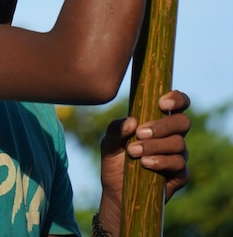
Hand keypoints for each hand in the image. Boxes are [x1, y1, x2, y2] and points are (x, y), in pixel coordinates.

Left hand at [97, 90, 189, 233]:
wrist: (116, 192)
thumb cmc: (116, 160)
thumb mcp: (109, 143)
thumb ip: (115, 129)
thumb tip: (131, 122)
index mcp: (159, 121)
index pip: (178, 103)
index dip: (176, 99)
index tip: (161, 103)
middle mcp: (173, 136)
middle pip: (183, 121)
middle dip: (162, 125)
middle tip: (140, 133)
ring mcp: (178, 155)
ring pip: (179, 143)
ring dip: (155, 145)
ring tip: (134, 151)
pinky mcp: (180, 175)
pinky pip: (178, 164)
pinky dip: (161, 161)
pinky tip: (145, 163)